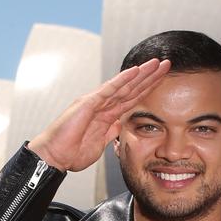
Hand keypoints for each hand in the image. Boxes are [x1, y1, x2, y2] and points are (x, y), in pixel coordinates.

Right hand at [28, 58, 170, 171]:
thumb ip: (110, 132)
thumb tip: (120, 124)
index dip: (148, 89)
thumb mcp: (99, 143)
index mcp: (107, 114)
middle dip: (149, 76)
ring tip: (157, 63)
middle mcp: (102, 104)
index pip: (132, 98)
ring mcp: (95, 102)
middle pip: (131, 88)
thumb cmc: (71, 152)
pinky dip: (122, 79)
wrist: (54, 157)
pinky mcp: (88, 103)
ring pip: (123, 84)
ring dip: (141, 73)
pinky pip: (108, 89)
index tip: (162, 80)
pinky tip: (135, 70)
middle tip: (166, 64)